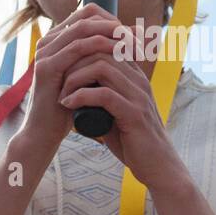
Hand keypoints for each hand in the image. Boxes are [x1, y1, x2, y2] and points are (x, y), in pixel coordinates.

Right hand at [17, 4, 123, 156]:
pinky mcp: (47, 66)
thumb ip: (102, 57)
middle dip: (116, 26)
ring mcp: (46, 52)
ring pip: (84, 29)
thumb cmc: (71, 106)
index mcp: (58, 40)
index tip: (135, 37)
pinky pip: (78, 48)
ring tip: (133, 46)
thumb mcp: (89, 76)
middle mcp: (49, 41)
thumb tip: (132, 38)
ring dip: (113, 35)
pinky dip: (102, 47)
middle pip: (88, 17)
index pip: (89, 14)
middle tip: (138, 40)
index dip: (114, 21)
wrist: (45, 133)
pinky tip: (119, 54)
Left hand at [56, 7, 189, 193]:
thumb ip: (101, 100)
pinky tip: (68, 104)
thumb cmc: (133, 141)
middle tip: (58, 80)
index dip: (81, 53)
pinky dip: (81, 96)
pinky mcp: (134, 113)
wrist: (157, 166)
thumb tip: (75, 92)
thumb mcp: (116, 113)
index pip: (107, 47)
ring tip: (62, 93)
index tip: (63, 69)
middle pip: (102, 51)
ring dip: (75, 78)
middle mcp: (138, 80)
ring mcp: (138, 95)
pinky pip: (104, 94)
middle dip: (74, 62)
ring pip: (102, 67)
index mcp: (135, 77)